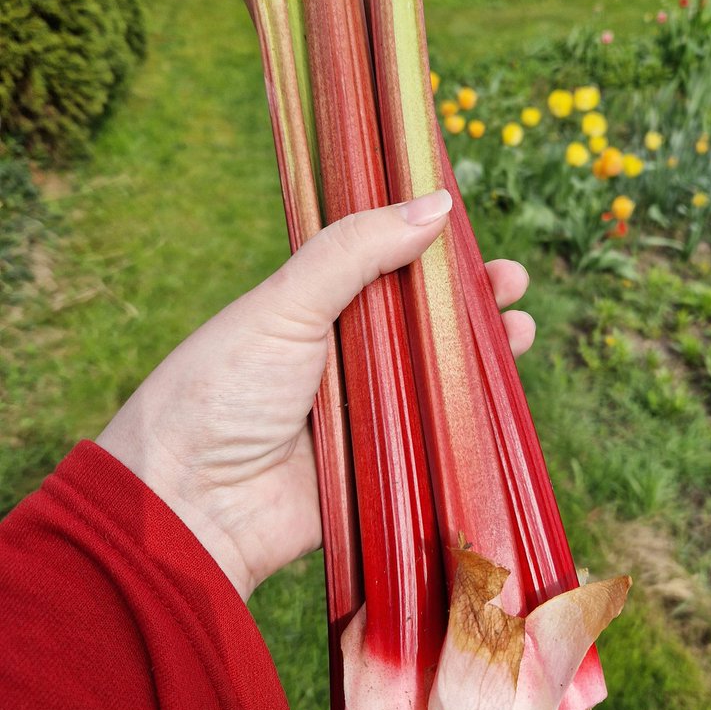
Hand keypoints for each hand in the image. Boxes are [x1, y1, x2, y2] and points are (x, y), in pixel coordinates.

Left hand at [96, 192, 534, 601]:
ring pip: (435, 379)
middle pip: (420, 324)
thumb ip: (356, 251)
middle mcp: (342, 358)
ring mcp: (363, 415)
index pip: (384, 267)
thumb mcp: (285, 304)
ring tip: (520, 332)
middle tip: (512, 285)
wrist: (190, 505)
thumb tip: (436, 204)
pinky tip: (501, 399)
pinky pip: (434, 440)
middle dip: (470, 303)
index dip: (430, 251)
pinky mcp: (380, 468)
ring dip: (481, 357)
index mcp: (313, 309)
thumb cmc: (223, 391)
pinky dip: (470, 420)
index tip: (473, 234)